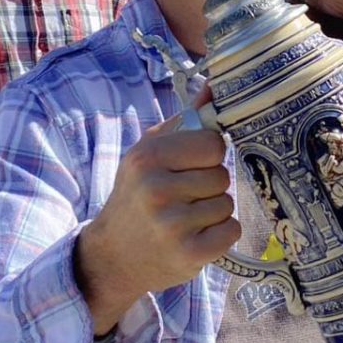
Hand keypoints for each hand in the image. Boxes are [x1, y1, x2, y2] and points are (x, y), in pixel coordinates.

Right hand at [74, 85, 239, 333]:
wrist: (112, 257)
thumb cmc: (137, 195)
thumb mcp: (149, 152)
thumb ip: (186, 120)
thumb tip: (216, 85)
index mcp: (148, 157)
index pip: (213, 144)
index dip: (208, 156)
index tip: (192, 166)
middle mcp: (157, 189)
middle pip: (221, 175)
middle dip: (209, 186)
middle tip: (184, 198)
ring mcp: (172, 224)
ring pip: (227, 203)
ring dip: (213, 211)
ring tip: (186, 218)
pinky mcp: (188, 254)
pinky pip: (231, 230)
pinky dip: (220, 235)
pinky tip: (196, 236)